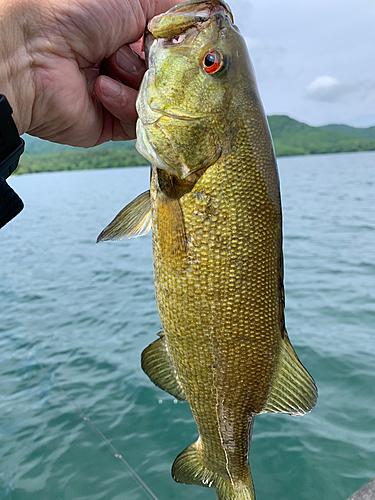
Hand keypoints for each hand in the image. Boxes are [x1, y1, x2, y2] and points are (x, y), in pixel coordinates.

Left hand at [0, 0, 180, 146]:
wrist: (33, 54)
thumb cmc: (71, 13)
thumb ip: (174, 8)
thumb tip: (207, 14)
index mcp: (130, 33)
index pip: (173, 47)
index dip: (181, 48)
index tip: (188, 47)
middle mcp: (126, 64)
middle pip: (170, 76)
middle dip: (160, 64)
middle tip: (143, 52)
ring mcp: (120, 94)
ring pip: (158, 99)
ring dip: (135, 79)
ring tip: (107, 64)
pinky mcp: (112, 122)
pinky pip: (139, 120)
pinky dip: (122, 102)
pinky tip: (100, 87)